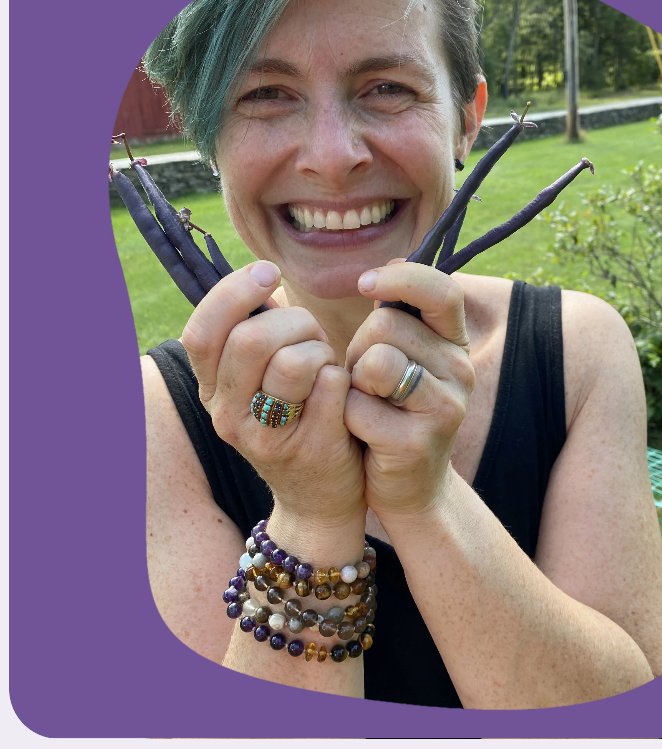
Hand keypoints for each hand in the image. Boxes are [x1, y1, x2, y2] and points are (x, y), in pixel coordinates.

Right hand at [180, 261, 364, 524]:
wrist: (322, 500)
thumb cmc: (299, 417)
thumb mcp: (262, 380)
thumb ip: (257, 334)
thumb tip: (265, 280)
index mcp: (212, 391)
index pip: (202, 332)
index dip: (234, 293)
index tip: (268, 274)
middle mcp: (228, 417)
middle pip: (251, 339)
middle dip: (293, 321)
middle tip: (313, 334)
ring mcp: (268, 437)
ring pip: (293, 361)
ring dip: (320, 349)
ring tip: (327, 364)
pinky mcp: (312, 449)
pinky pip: (333, 384)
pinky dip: (344, 375)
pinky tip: (346, 390)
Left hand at [343, 261, 475, 518]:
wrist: (410, 488)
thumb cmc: (393, 412)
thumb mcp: (404, 358)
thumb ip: (398, 317)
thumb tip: (386, 265)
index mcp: (456, 343)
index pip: (442, 291)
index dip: (402, 279)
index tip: (365, 283)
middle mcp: (460, 370)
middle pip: (386, 325)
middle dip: (359, 347)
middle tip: (368, 382)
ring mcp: (444, 408)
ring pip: (374, 362)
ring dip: (353, 380)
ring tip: (366, 403)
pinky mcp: (416, 442)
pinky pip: (357, 405)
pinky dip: (347, 417)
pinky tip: (364, 435)